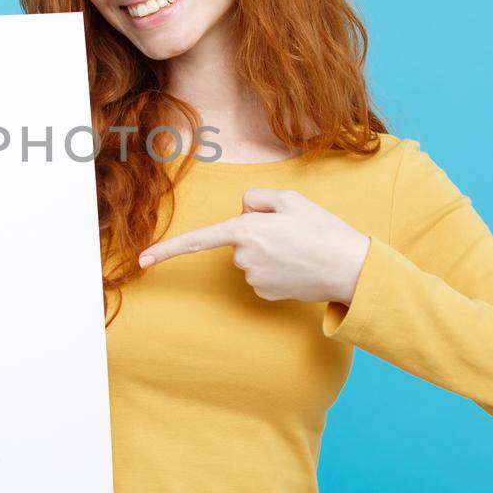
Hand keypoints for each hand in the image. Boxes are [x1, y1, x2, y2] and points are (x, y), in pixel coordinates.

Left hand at [138, 187, 370, 303]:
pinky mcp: (265, 293)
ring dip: (267, 250)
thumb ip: (257, 199)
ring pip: (248, 258)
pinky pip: (259, 274)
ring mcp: (253, 278)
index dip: (168, 249)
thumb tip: (242, 211)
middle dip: (256, 232)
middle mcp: (244, 256)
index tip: (142, 260)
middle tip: (291, 231)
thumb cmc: (322, 229)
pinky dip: (274, 269)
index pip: (198, 239)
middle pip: (236, 238)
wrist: (350, 268)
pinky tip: (296, 266)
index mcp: (246, 229)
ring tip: (298, 248)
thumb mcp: (291, 199)